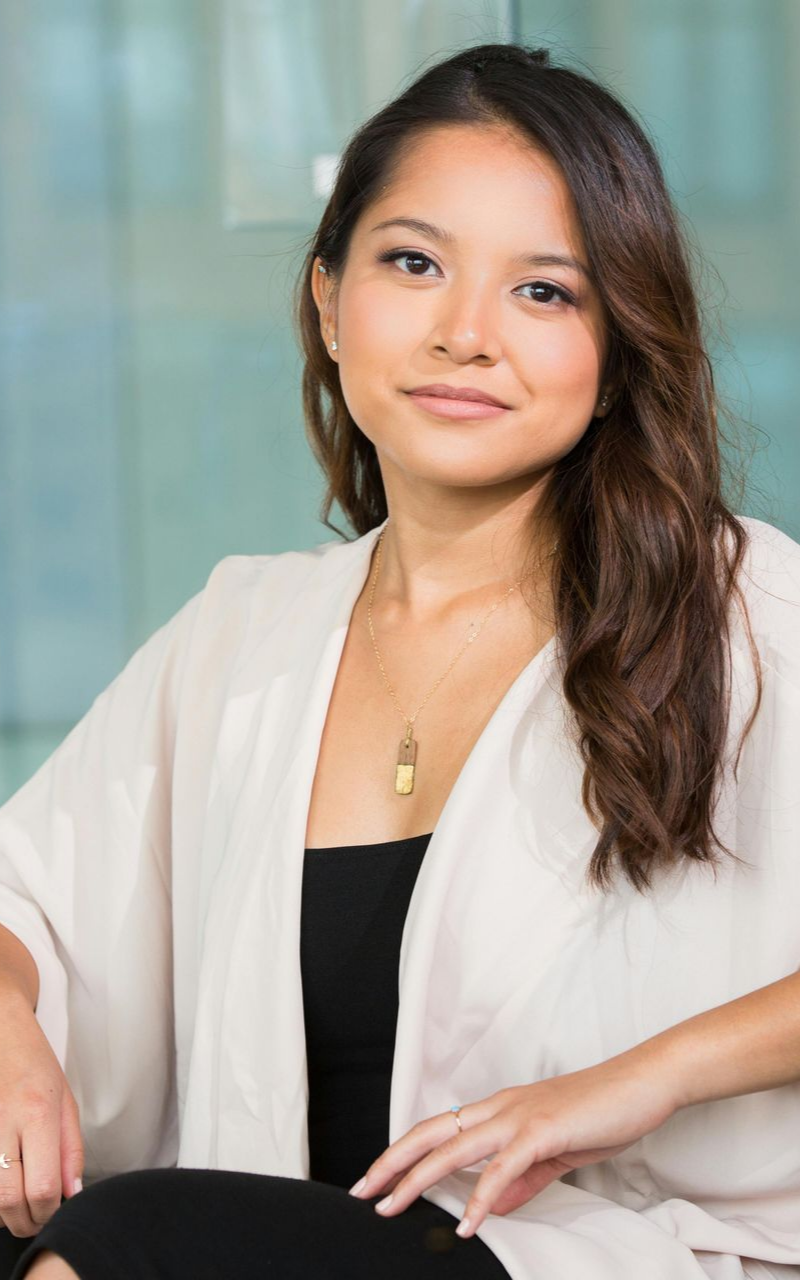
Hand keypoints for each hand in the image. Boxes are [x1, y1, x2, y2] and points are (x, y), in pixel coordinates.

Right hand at [0, 994, 83, 1236]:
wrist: (2, 1035)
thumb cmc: (37, 1068)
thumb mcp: (66, 1104)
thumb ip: (71, 1151)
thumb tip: (72, 1194)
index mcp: (37, 1113)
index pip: (42, 1186)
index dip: (50, 1211)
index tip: (57, 1210)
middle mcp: (4, 1124)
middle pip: (10, 1200)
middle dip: (27, 1222)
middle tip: (39, 1218)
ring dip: (7, 1214)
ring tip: (23, 1204)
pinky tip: (5, 1188)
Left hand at [348, 1054, 676, 1236]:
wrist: (643, 1082)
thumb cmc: (603, 1111)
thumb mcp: (555, 1151)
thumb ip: (523, 1178)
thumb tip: (495, 1206)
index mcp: (501, 1109)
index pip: (439, 1129)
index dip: (404, 1151)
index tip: (379, 1178)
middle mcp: (501, 1107)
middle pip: (431, 1133)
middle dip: (392, 1162)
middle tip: (363, 1191)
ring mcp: (519, 1116)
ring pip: (453, 1148)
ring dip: (418, 1179)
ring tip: (393, 1207)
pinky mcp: (542, 1131)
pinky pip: (502, 1169)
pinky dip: (480, 1199)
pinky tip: (466, 1223)